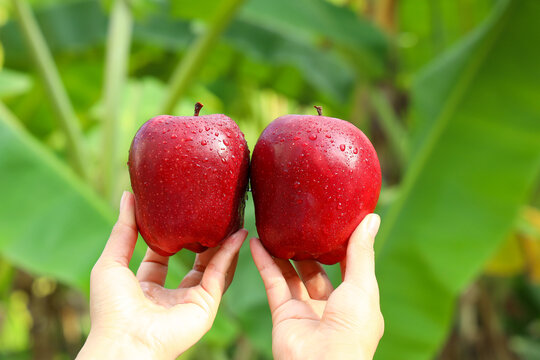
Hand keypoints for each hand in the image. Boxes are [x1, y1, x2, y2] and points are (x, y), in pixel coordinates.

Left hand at [77, 192, 246, 359]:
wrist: (126, 341)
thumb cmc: (111, 308)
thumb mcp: (111, 262)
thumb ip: (123, 230)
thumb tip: (128, 195)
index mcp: (146, 289)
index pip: (160, 257)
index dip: (168, 235)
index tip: (177, 213)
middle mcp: (171, 296)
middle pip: (192, 262)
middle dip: (202, 239)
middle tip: (210, 215)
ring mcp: (191, 302)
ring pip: (212, 268)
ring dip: (222, 244)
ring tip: (231, 219)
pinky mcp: (207, 305)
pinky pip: (221, 275)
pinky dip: (230, 254)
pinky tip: (238, 235)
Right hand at [250, 214, 383, 359]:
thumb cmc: (352, 328)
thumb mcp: (362, 284)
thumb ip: (361, 252)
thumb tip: (371, 218)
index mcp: (356, 303)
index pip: (349, 268)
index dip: (342, 246)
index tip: (334, 221)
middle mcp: (330, 307)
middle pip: (317, 271)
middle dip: (309, 249)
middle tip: (301, 223)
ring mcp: (305, 311)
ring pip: (292, 275)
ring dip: (284, 253)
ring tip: (276, 228)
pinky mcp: (283, 314)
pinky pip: (273, 282)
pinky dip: (264, 262)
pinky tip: (257, 242)